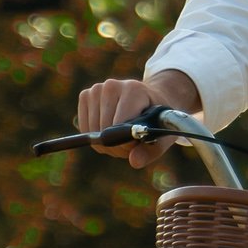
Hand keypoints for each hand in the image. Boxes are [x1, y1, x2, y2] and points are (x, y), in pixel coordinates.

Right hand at [74, 70, 202, 167]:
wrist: (152, 98)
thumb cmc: (158, 118)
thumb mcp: (163, 135)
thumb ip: (151, 150)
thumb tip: (134, 161)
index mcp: (133, 90)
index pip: (119, 125)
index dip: (126, 144)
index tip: (137, 144)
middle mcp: (112, 85)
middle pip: (104, 129)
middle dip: (116, 145)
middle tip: (131, 143)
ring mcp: (96, 89)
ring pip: (92, 131)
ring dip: (106, 144)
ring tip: (122, 137)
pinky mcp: (86, 95)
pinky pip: (84, 128)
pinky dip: (95, 138)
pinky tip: (110, 132)